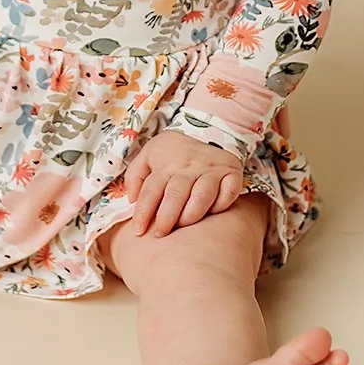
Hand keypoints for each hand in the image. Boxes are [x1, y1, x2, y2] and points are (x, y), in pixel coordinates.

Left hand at [123, 130, 244, 237]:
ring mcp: (211, 169)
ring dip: (191, 214)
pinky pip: (229, 192)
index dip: (143, 212)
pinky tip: (211, 213)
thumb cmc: (174, 153)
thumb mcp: (149, 155)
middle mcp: (188, 166)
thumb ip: (135, 175)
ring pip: (202, 195)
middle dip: (166, 217)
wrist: (208, 130)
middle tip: (160, 234)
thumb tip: (132, 199)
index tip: (138, 231)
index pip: (151, 190)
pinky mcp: (232, 172)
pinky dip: (221, 204)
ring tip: (182, 226)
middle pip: (176, 194)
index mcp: (166, 164)